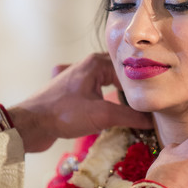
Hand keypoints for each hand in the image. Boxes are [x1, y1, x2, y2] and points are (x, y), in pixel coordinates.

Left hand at [7, 53, 152, 152]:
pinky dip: (109, 101)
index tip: (156, 100)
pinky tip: (115, 111)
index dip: (143, 85)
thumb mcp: (102, 115)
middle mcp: (88, 66)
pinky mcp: (73, 93)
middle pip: (121, 75)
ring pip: (110, 84)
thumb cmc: (64, 114)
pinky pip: (98, 93)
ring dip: (121, 97)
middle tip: (149, 106)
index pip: (130, 69)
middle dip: (134, 91)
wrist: (31, 125)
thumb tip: (152, 121)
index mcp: (96, 63)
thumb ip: (130, 116)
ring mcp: (79, 78)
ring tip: (135, 111)